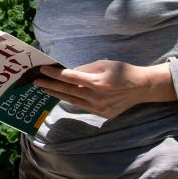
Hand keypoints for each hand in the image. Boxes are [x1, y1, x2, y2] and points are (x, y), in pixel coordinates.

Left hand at [33, 60, 175, 118]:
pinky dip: (71, 100)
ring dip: (57, 95)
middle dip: (50, 85)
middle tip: (36, 82)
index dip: (55, 73)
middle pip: (68, 91)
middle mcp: (97, 97)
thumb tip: (69, 72)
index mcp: (97, 82)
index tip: (43, 70)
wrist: (142, 88)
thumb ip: (85, 68)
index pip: (70, 77)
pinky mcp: (102, 114)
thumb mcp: (104, 64)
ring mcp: (99, 108)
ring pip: (73, 101)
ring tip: (44, 89)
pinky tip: (61, 96)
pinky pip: (83, 106)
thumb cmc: (123, 71)